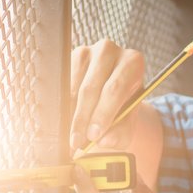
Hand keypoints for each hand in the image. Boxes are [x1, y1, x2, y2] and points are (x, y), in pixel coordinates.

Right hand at [69, 39, 163, 184]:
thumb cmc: (122, 109)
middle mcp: (109, 51)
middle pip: (90, 87)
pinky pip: (60, 84)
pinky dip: (61, 106)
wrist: (111, 97)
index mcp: (132, 62)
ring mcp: (86, 51)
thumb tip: (105, 140)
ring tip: (69, 135)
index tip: (93, 136)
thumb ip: (120, 133)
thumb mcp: (127, 124)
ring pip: (72, 86)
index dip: (102, 114)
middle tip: (76, 142)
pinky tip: (63, 122)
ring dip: (69, 114)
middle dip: (82, 118)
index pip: (114, 89)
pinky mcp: (68, 58)